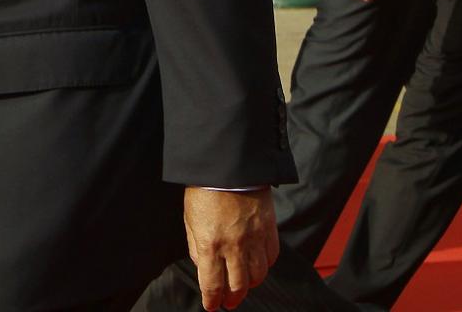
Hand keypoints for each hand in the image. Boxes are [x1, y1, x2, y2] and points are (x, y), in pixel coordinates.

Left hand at [183, 187, 278, 310]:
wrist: (229, 164)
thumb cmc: (205, 189)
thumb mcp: (190, 218)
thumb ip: (196, 245)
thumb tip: (203, 266)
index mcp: (210, 244)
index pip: (212, 284)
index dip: (212, 300)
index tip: (212, 306)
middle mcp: (234, 246)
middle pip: (238, 286)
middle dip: (232, 298)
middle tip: (229, 302)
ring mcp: (254, 238)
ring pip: (258, 275)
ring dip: (249, 284)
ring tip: (243, 285)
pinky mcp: (269, 229)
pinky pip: (271, 257)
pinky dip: (265, 265)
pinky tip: (257, 265)